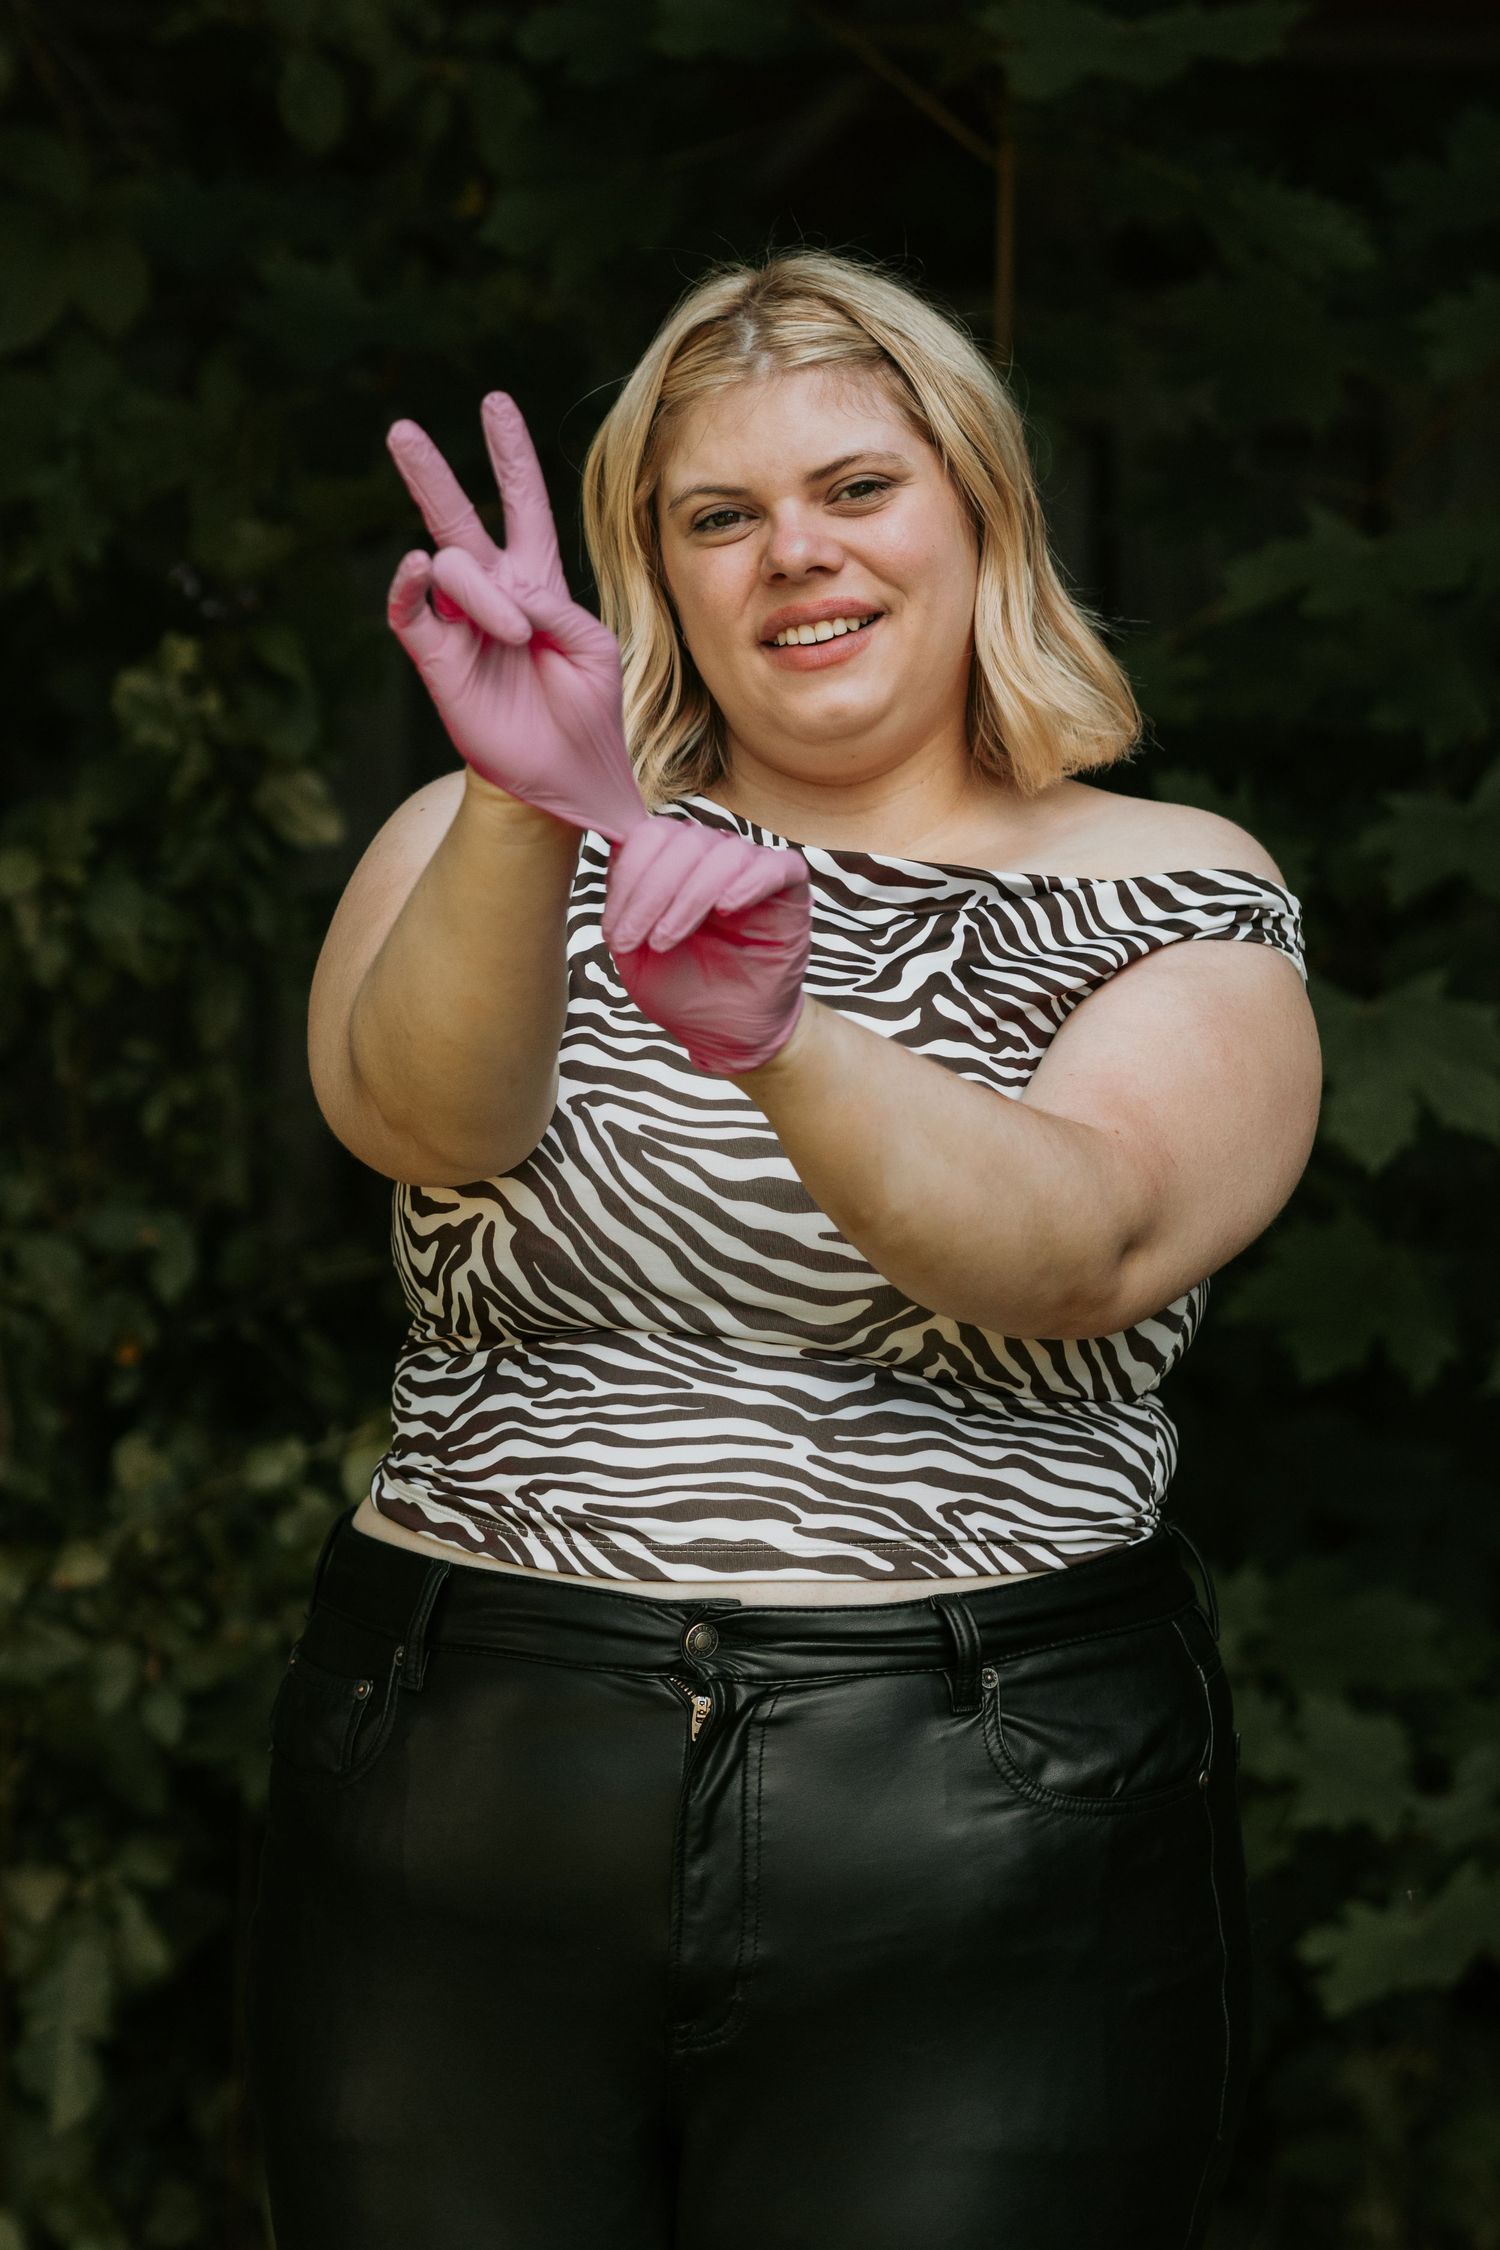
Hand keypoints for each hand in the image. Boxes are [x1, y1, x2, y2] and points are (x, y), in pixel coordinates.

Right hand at [384, 392, 647, 844]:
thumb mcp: (592, 650)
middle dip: (430, 473)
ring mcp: (459, 624)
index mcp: (538, 582)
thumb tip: (505, 589)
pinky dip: (409, 586)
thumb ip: (553, 608)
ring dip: (480, 592)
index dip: (509, 456)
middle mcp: (492, 593)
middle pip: (456, 517)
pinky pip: (410, 611)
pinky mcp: (436, 658)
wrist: (565, 777)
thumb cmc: (588, 712)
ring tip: (512, 635)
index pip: (522, 504)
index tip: (494, 403)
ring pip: (448, 568)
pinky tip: (417, 567)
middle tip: (399, 430)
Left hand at [602, 818, 811, 1075]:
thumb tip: (612, 852)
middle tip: (637, 940)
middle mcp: (713, 858)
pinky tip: (725, 909)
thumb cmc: (683, 990)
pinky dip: (749, 882)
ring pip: (724, 852)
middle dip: (651, 892)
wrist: (726, 1034)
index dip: (628, 877)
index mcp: (675, 864)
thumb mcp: (633, 952)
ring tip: (668, 940)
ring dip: (689, 896)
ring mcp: (753, 870)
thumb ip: (621, 904)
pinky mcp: (791, 891)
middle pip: (682, 840)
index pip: (650, 837)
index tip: (614, 934)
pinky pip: (779, 866)